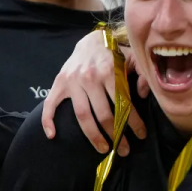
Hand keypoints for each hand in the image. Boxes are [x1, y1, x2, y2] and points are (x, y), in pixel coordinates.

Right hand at [40, 31, 148, 154]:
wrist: (90, 41)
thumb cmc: (114, 54)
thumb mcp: (133, 58)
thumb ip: (142, 75)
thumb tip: (142, 96)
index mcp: (109, 72)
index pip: (123, 104)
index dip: (133, 122)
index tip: (141, 135)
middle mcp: (89, 78)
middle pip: (103, 115)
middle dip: (116, 135)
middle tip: (124, 149)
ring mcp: (72, 82)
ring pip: (82, 116)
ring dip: (93, 136)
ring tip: (103, 149)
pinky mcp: (59, 84)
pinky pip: (50, 104)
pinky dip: (48, 121)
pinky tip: (53, 135)